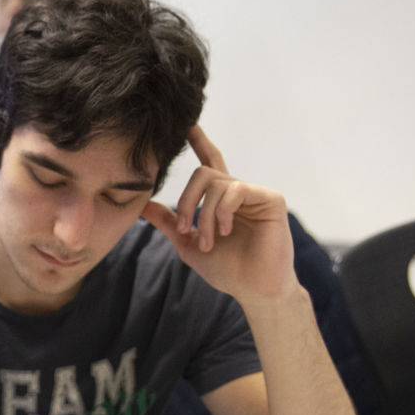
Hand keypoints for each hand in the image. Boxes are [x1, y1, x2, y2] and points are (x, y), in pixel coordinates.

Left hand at [141, 125, 296, 305]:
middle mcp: (238, 191)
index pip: (209, 163)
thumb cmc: (227, 270)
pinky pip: (235, 190)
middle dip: (186, 201)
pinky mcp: (270, 199)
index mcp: (221, 200)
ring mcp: (255, 194)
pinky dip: (222, 212)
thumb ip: (169, 223)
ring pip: (215, 183)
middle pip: (202, 173)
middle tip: (186, 229)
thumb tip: (143, 205)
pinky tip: (226, 231)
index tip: (187, 124)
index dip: (200, 142)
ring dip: (204, 215)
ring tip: (208, 241)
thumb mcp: (188, 245)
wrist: (253, 289)